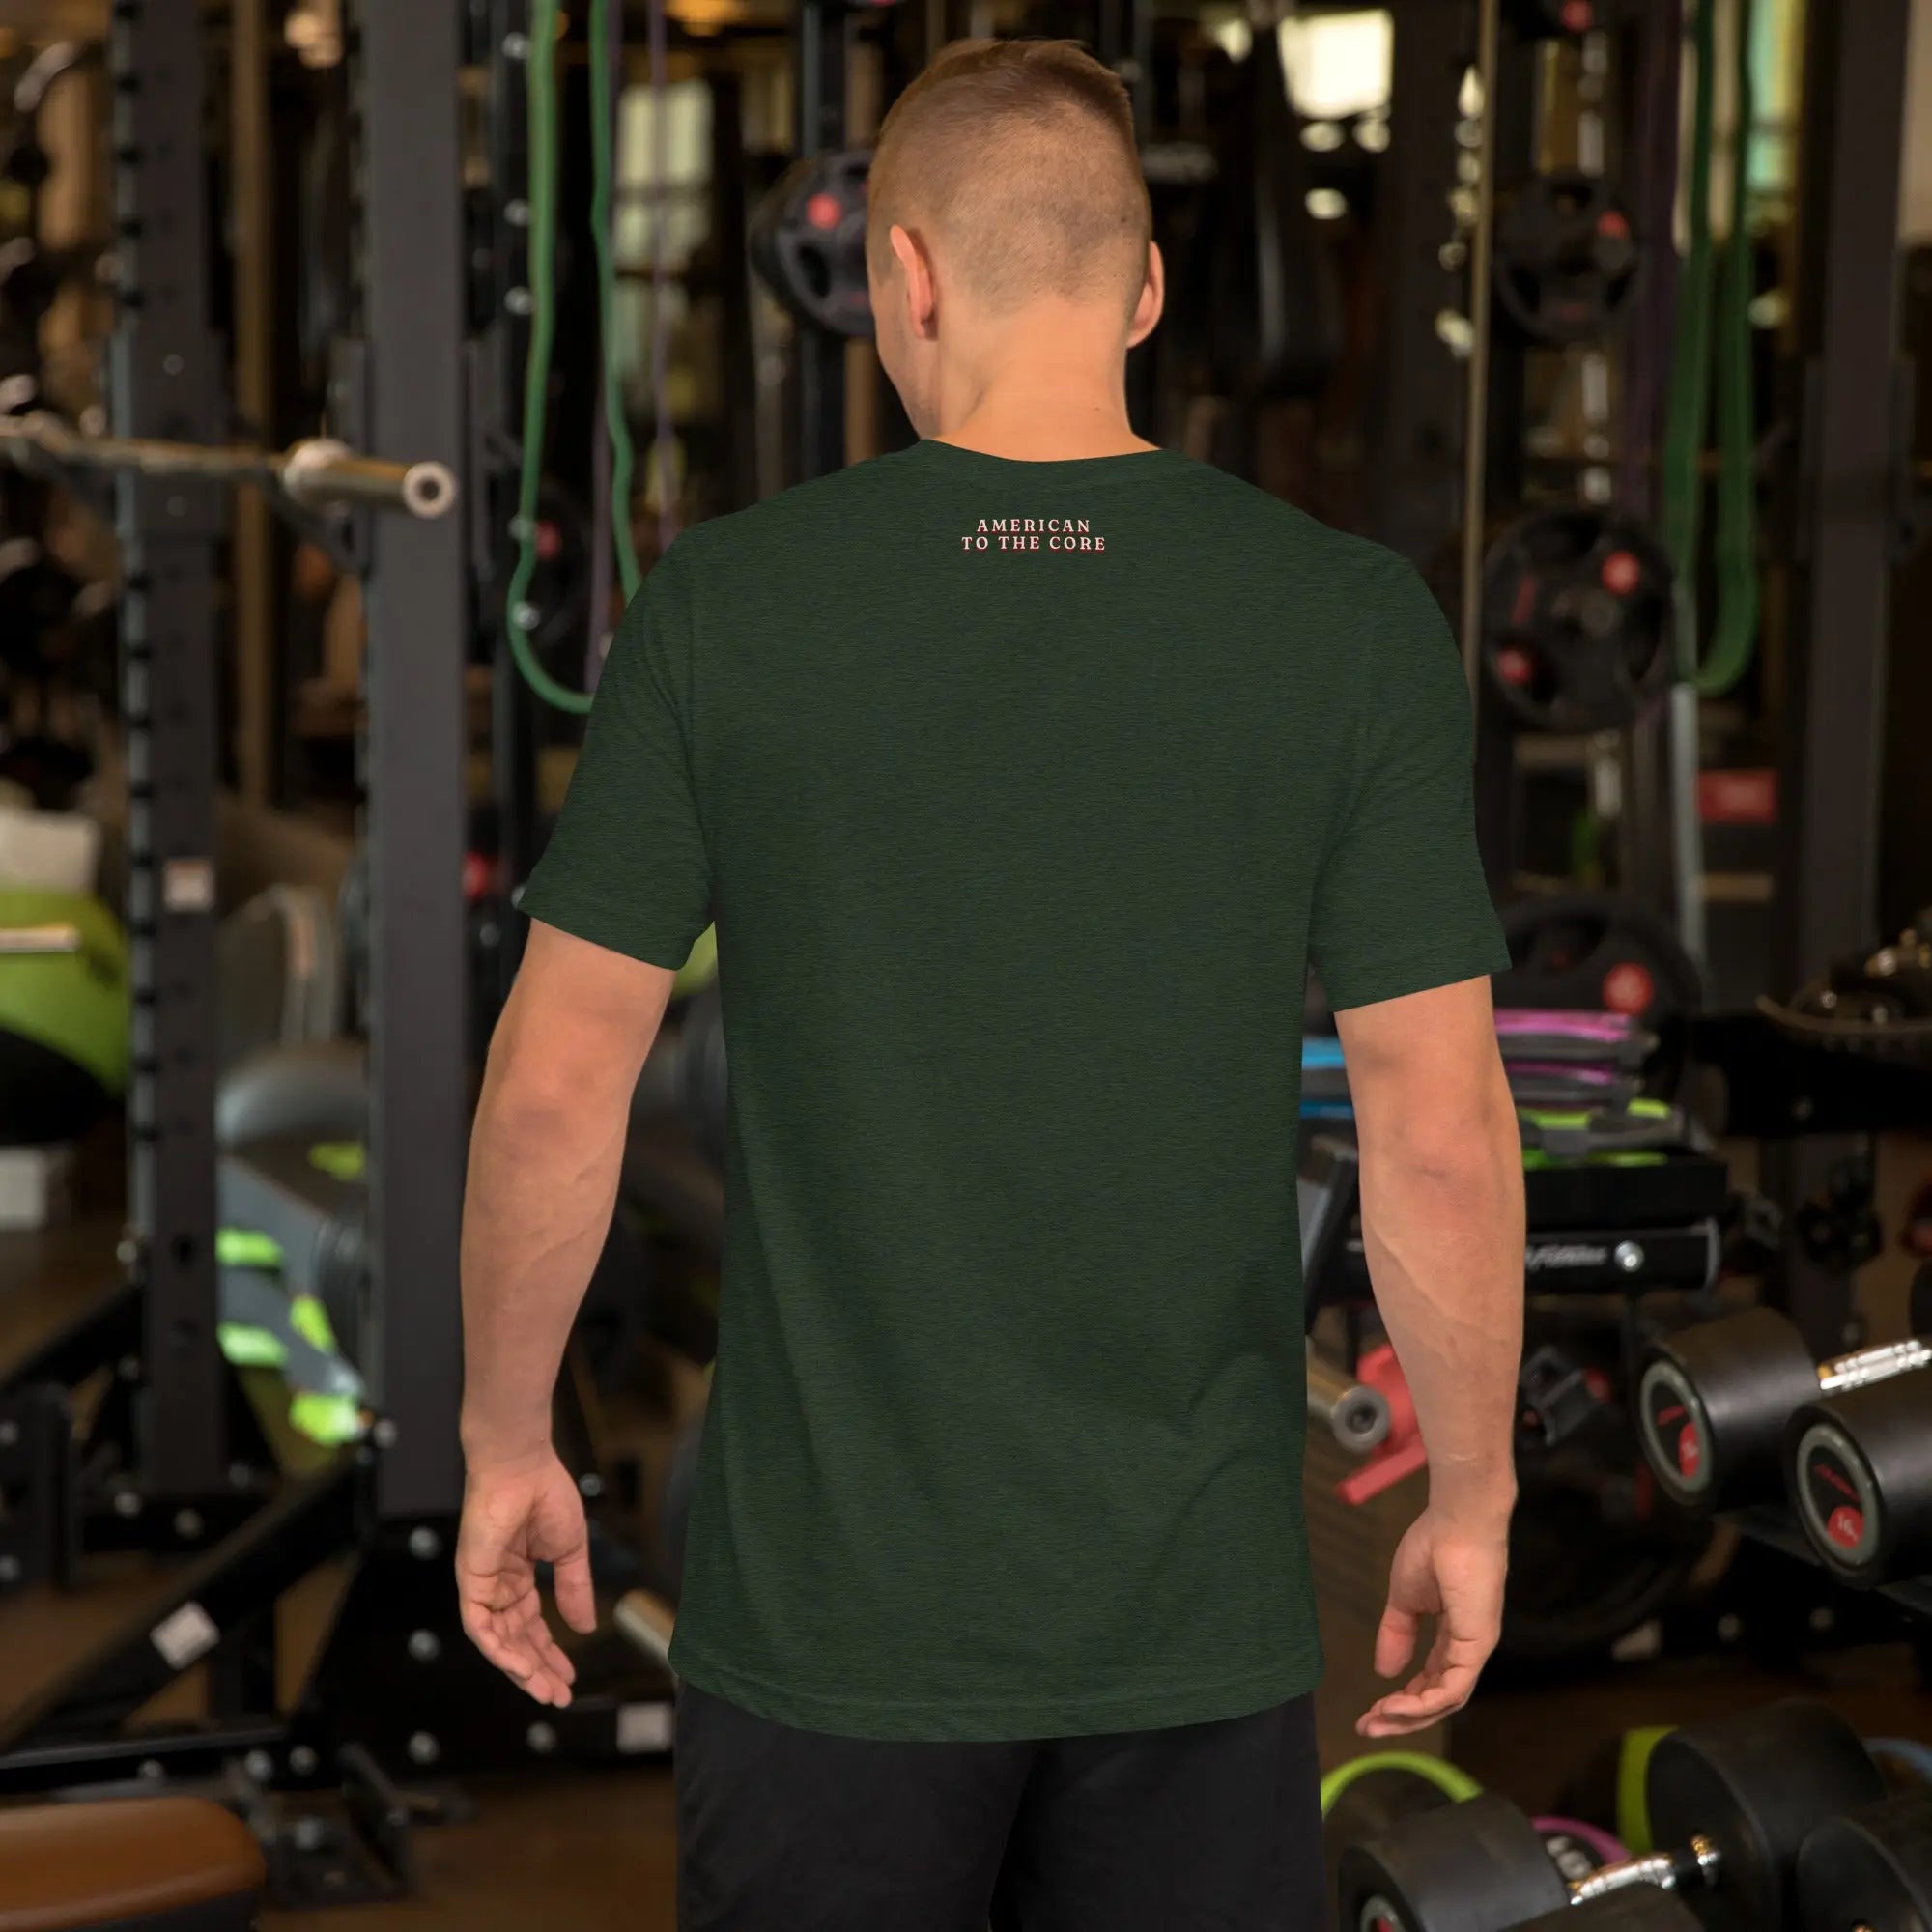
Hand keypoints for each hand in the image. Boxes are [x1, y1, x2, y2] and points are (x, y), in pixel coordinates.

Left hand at [456, 1446, 596, 1705]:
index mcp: (519, 1576)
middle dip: (537, 1669)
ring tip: (544, 1690)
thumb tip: (586, 1628)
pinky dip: (499, 1649)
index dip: (549, 1652)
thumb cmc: (545, 1495)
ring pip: (497, 1640)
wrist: (522, 1465)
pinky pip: (480, 1626)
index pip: (531, 1626)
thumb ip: (575, 1589)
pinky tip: (521, 1666)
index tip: (569, 1677)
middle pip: (515, 1639)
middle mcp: (497, 1586)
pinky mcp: (470, 1581)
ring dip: (520, 1667)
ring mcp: (482, 1585)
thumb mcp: (569, 1551)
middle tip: (558, 1695)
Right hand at [1357, 1503, 1509, 1737]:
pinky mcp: (1477, 1644)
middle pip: (1437, 1699)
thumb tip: (1384, 1672)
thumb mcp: (1405, 1598)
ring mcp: (1475, 1648)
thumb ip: (1397, 1633)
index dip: (1401, 1700)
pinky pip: (1453, 1687)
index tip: (1369, 1711)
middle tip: (1366, 1728)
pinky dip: (1425, 1702)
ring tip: (1374, 1719)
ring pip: (1445, 1700)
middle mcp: (1467, 1648)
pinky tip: (1397, 1706)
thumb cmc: (1434, 1546)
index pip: (1430, 1681)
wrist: (1457, 1520)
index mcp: (1453, 1637)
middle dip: (1402, 1718)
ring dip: (1409, 1715)